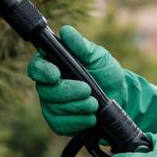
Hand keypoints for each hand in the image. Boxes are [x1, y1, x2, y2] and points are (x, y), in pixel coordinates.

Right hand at [25, 26, 156, 135]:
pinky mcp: (59, 122)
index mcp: (53, 64)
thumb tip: (66, 32)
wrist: (120, 98)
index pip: (36, 67)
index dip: (43, 71)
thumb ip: (82, 46)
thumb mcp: (98, 56)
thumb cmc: (106, 73)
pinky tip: (90, 117)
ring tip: (94, 103)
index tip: (56, 75)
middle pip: (45, 91)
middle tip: (88, 90)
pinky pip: (60, 125)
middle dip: (68, 92)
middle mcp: (48, 85)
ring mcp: (51, 104)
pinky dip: (77, 121)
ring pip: (54, 109)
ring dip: (77, 107)